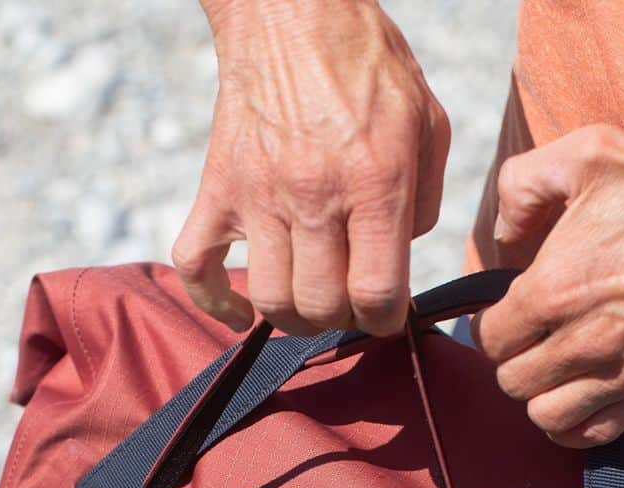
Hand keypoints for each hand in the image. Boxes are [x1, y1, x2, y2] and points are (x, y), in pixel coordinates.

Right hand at [175, 0, 449, 335]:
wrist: (290, 9)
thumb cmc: (366, 64)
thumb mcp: (426, 122)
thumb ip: (425, 200)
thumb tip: (400, 257)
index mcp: (374, 180)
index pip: (377, 293)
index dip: (385, 320)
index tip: (384, 313)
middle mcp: (314, 193)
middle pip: (322, 306)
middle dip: (341, 318)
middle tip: (346, 297)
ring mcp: (258, 194)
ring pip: (269, 298)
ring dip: (291, 315)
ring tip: (306, 298)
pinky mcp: (218, 188)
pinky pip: (197, 266)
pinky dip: (214, 301)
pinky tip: (240, 310)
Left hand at [473, 128, 623, 447]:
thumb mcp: (589, 153)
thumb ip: (524, 186)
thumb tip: (502, 234)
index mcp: (553, 288)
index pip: (491, 336)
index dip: (495, 322)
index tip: (515, 309)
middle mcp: (579, 340)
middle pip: (512, 380)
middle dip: (517, 358)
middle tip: (537, 334)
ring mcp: (614, 370)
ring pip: (544, 415)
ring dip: (542, 394)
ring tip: (555, 366)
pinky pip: (590, 434)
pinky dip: (574, 424)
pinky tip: (577, 396)